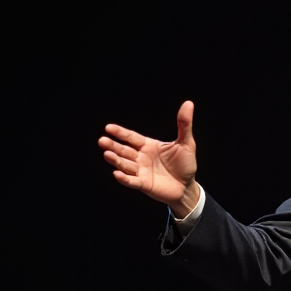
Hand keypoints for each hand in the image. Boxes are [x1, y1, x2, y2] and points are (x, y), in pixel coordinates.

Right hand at [98, 100, 199, 216]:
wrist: (188, 186)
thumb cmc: (186, 164)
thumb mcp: (186, 143)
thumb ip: (184, 124)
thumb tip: (188, 103)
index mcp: (149, 146)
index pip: (132, 137)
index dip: (120, 133)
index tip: (108, 127)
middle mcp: (142, 158)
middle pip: (124, 150)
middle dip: (113, 146)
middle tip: (102, 140)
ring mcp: (141, 171)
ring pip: (125, 164)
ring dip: (116, 160)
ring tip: (106, 153)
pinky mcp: (144, 184)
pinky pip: (132, 181)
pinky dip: (124, 178)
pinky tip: (116, 174)